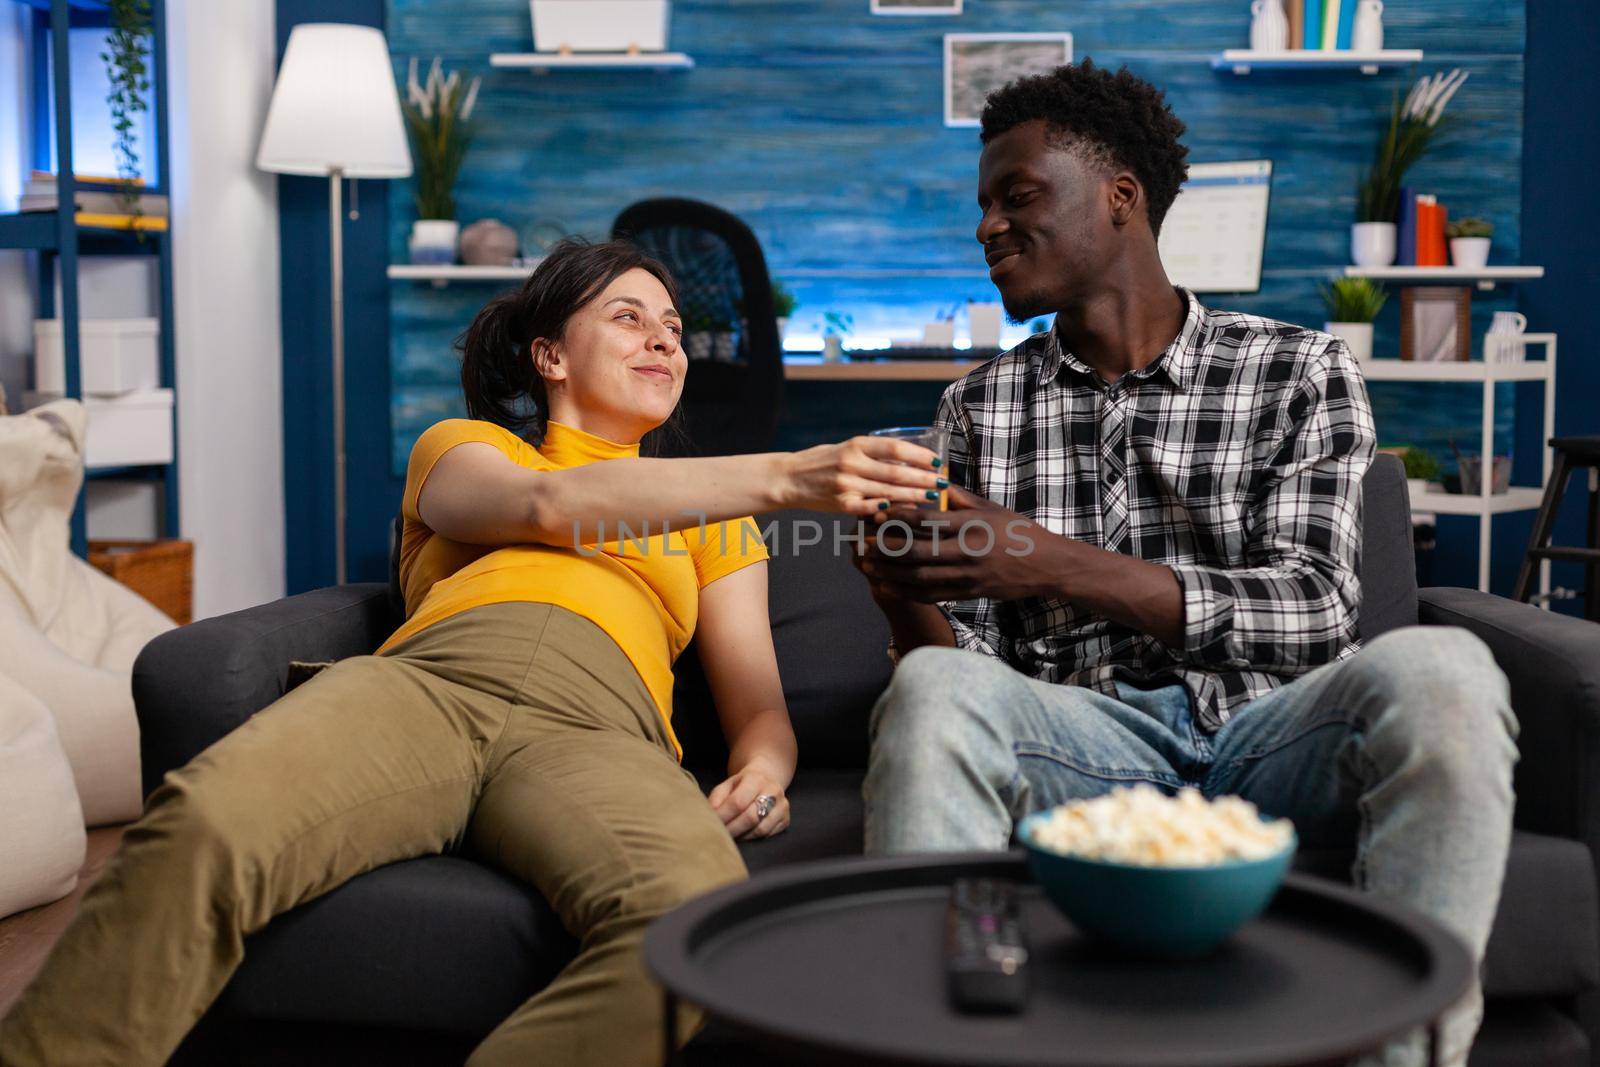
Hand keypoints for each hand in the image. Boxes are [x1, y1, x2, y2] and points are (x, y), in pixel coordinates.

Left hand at [708, 766, 790, 839]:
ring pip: (761, 829)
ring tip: (731, 837)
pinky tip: (743, 836)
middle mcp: (773, 791)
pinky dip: (753, 838)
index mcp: (755, 779)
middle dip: (732, 830)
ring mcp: (782, 806)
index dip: (723, 816)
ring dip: (742, 837)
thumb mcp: (726, 785)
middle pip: (750, 817)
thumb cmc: (741, 785)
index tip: (712, 825)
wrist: (766, 778)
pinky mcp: (786, 819)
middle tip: (720, 836)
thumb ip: (716, 799)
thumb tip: (710, 817)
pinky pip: (768, 835)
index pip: (737, 802)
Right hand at [777, 436, 944, 515]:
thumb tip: (909, 458)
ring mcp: (847, 485)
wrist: (789, 478)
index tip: (936, 462)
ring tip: (934, 497)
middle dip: (923, 478)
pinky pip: (872, 508)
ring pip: (889, 492)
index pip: (895, 448)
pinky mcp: (842, 505)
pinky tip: (908, 511)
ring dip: (914, 496)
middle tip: (943, 483)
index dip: (919, 456)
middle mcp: (852, 463)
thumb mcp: (847, 448)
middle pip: (896, 472)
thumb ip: (873, 454)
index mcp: (856, 444)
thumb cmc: (823, 461)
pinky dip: (891, 509)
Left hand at [859, 486, 1066, 602]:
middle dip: (885, 548)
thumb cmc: (1017, 530)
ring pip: (920, 576)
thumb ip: (960, 497)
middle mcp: (968, 551)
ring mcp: (968, 575)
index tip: (876, 513)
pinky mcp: (969, 593)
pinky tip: (888, 586)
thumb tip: (933, 482)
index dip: (898, 517)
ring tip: (867, 565)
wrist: (1046, 564)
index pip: (927, 520)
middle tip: (861, 542)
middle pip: (917, 550)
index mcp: (971, 524)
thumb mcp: (991, 507)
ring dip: (890, 572)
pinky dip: (907, 591)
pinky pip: (932, 594)